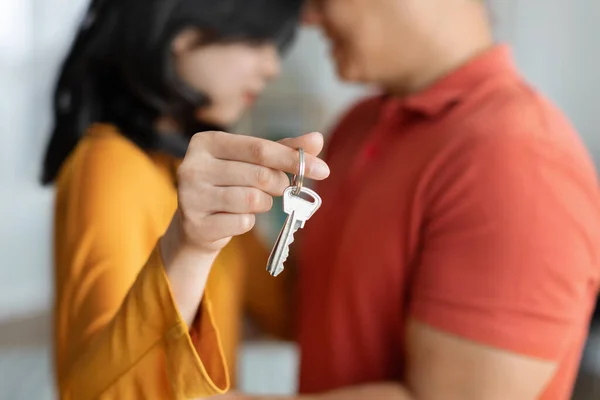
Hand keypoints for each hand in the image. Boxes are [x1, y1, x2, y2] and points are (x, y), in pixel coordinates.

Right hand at [159, 131, 328, 324]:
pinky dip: (248, 222)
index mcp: (207, 142)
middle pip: (259, 175)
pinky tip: (236, 218)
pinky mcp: (196, 224)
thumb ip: (283, 149)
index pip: (259, 148)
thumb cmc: (230, 185)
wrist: (197, 225)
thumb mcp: (253, 162)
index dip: (292, 159)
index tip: (323, 170)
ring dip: (264, 204)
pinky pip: (242, 223)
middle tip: (281, 189)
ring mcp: (190, 196)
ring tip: (253, 202)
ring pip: (252, 200)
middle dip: (280, 184)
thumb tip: (317, 139)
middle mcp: (193, 166)